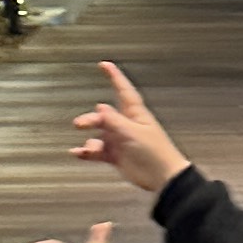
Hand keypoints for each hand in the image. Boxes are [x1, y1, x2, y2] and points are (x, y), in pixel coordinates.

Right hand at [74, 60, 186, 195]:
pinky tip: (78, 152)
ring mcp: (120, 140)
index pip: (123, 90)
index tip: (105, 65)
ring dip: (90, 140)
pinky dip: (87, 151)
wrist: (163, 178)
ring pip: (99, 134)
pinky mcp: (117, 155)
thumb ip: (114, 121)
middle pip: (104, 115)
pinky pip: (98, 151)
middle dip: (92, 118)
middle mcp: (126, 125)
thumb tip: (100, 107)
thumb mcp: (133, 133)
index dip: (115, 77)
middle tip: (81, 123)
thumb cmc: (155, 153)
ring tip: (88, 147)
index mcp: (135, 114)